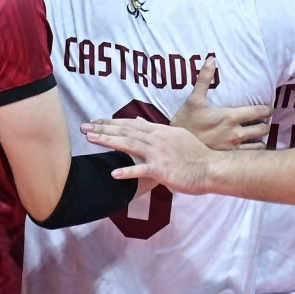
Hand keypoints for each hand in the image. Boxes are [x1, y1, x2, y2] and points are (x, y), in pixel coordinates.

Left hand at [85, 118, 218, 194]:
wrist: (210, 167)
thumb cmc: (195, 154)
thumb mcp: (176, 135)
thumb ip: (156, 129)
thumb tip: (140, 120)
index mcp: (159, 131)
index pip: (131, 124)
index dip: (111, 122)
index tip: (95, 121)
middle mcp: (156, 139)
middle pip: (126, 131)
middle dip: (103, 128)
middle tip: (84, 127)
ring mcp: (158, 154)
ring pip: (129, 145)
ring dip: (109, 141)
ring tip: (91, 139)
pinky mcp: (161, 170)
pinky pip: (141, 171)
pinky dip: (127, 171)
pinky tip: (113, 173)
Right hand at [166, 56, 271, 149]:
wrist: (176, 150)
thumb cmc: (185, 123)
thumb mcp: (193, 100)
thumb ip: (204, 79)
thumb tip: (211, 59)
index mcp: (230, 117)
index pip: (259, 112)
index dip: (267, 110)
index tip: (268, 109)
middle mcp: (236, 133)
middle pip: (263, 129)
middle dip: (265, 124)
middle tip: (263, 122)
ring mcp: (234, 148)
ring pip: (259, 144)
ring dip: (260, 139)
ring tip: (258, 136)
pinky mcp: (229, 159)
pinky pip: (249, 156)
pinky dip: (253, 152)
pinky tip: (250, 149)